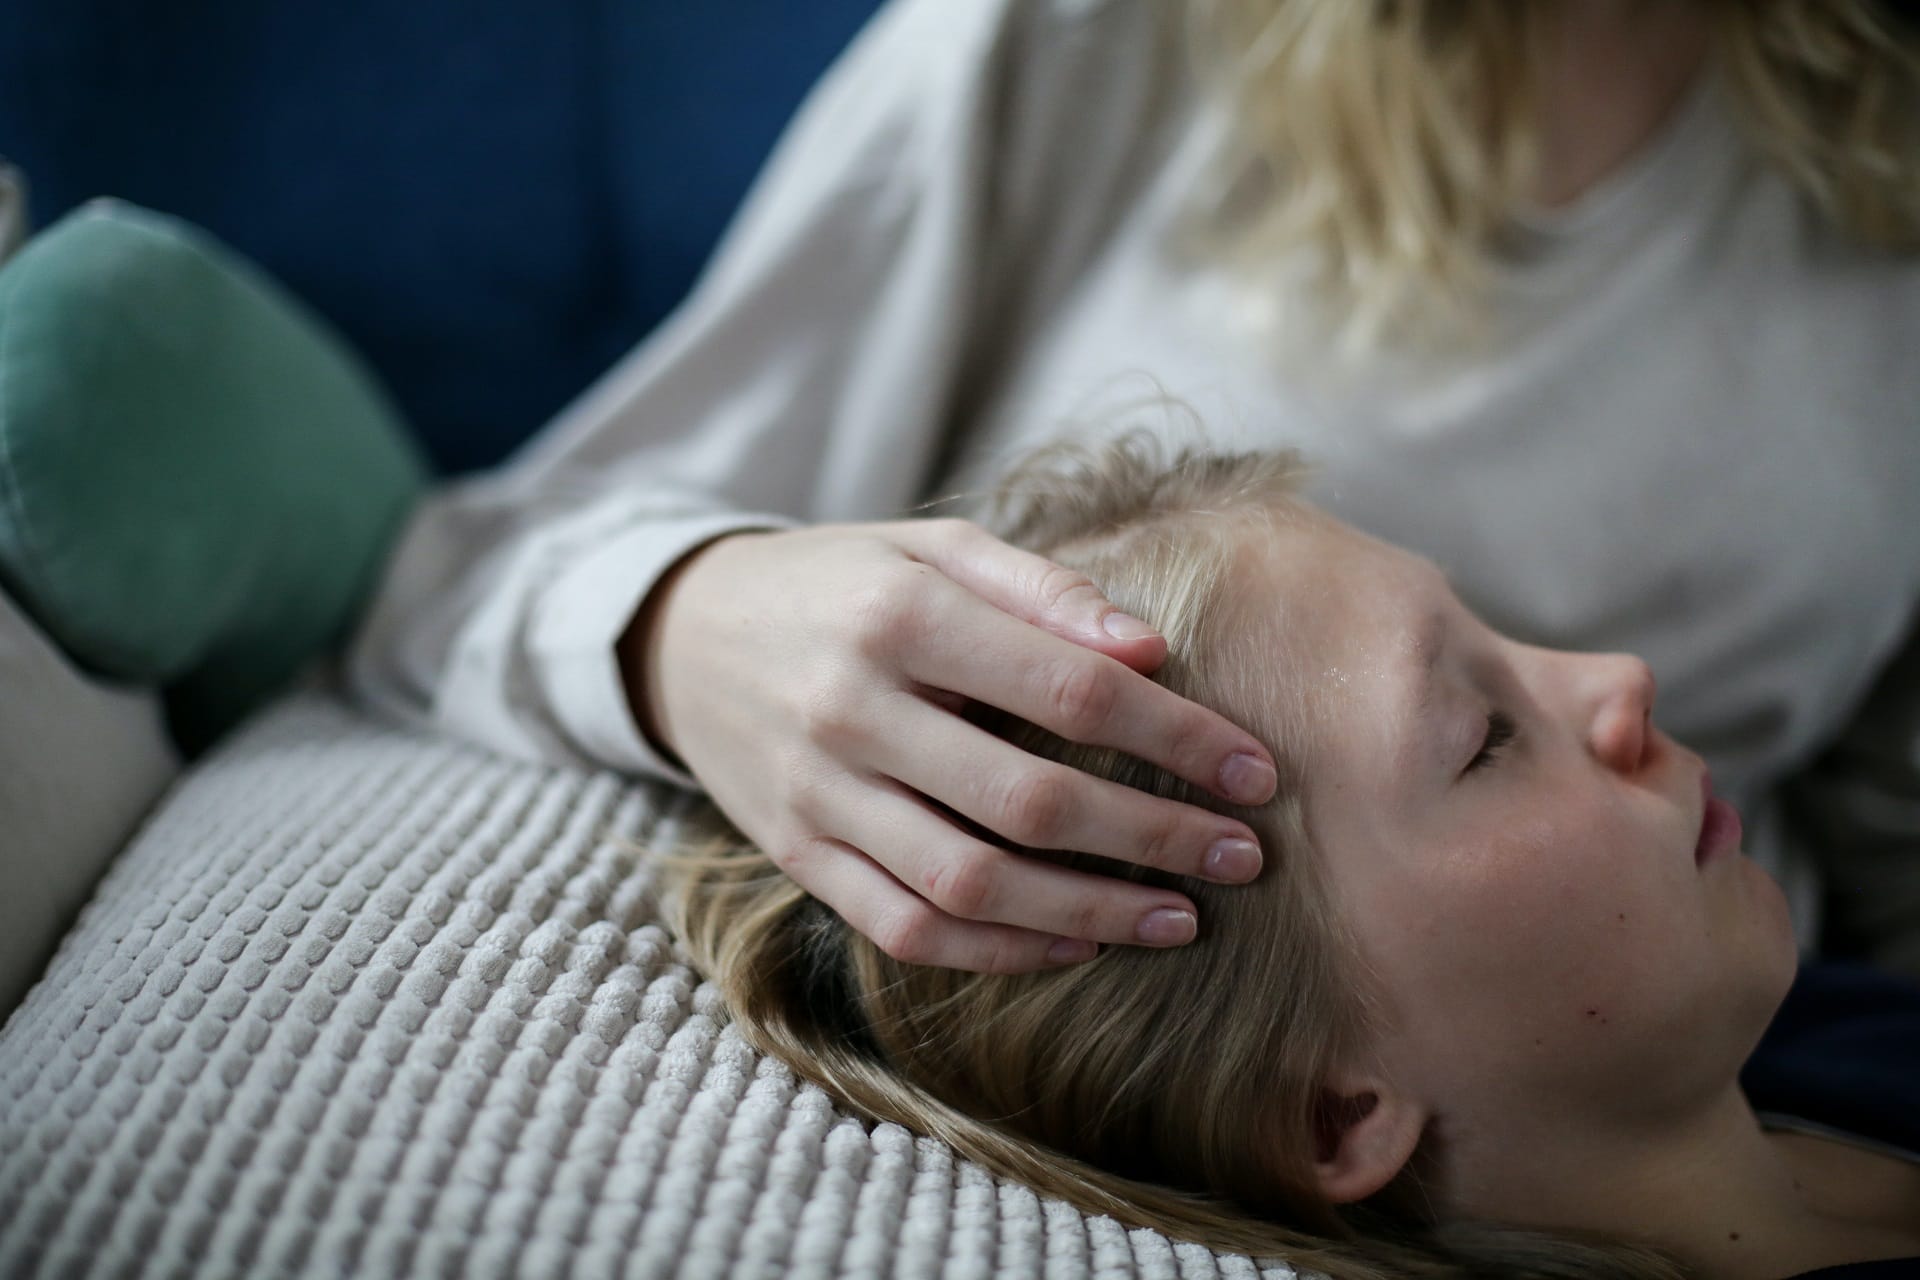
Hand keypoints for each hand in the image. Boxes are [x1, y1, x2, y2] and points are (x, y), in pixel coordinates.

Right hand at [620, 517, 1277, 973]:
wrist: (688, 635)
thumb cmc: (839, 582)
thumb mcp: (930, 548)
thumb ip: (1041, 590)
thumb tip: (1156, 649)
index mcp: (900, 617)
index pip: (1069, 688)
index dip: (1176, 737)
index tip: (1255, 770)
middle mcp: (853, 710)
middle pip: (1029, 799)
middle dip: (1154, 837)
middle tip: (1242, 856)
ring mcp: (819, 794)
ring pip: (970, 884)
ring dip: (1090, 912)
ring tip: (1180, 920)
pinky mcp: (797, 857)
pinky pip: (906, 928)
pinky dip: (998, 950)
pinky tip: (1074, 941)